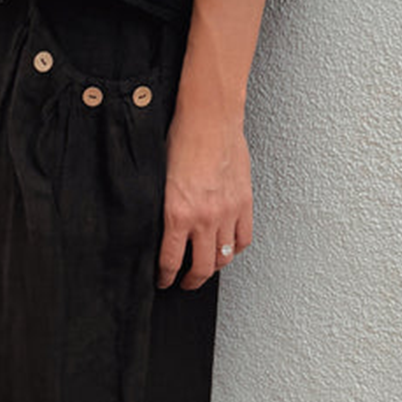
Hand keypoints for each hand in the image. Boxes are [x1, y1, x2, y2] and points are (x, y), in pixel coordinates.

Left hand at [156, 101, 252, 289]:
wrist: (210, 119)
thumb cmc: (181, 140)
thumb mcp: (159, 180)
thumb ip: (161, 210)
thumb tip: (157, 233)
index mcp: (177, 214)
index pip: (170, 262)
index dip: (165, 277)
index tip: (163, 281)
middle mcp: (204, 219)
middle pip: (201, 268)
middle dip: (189, 281)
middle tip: (183, 283)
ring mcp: (227, 213)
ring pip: (223, 258)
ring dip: (212, 268)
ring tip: (204, 268)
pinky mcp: (244, 203)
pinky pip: (242, 239)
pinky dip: (234, 250)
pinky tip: (225, 250)